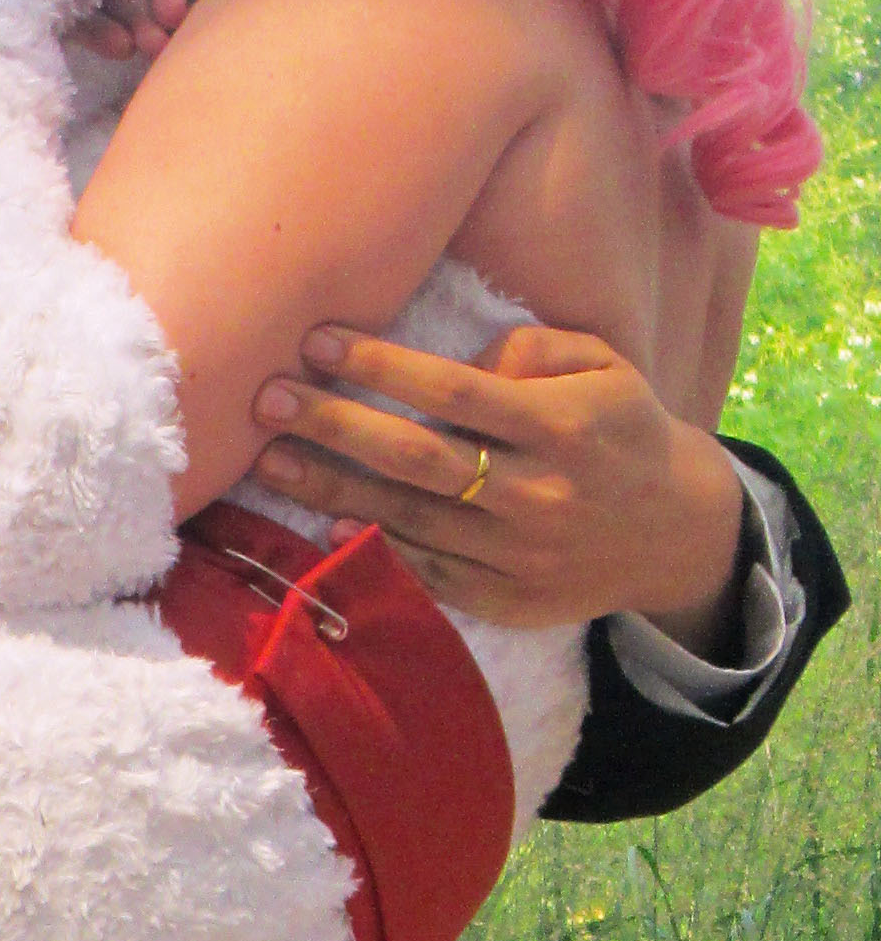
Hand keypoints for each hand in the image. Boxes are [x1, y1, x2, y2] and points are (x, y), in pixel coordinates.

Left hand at [245, 323, 747, 647]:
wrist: (674, 532)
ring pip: (407, 518)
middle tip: (266, 400)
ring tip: (269, 460)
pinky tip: (321, 522)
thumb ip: (532, 347)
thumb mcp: (601, 367)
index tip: (316, 342)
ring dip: (329, 489)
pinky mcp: (503, 599)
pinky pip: (424, 572)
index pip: (454, 391)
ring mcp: (517, 554)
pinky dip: (371, 548)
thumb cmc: (618, 430)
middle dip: (333, 426)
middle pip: (415, 458)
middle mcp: (537, 492)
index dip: (380, 366)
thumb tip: (457, 362)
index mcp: (561, 426)